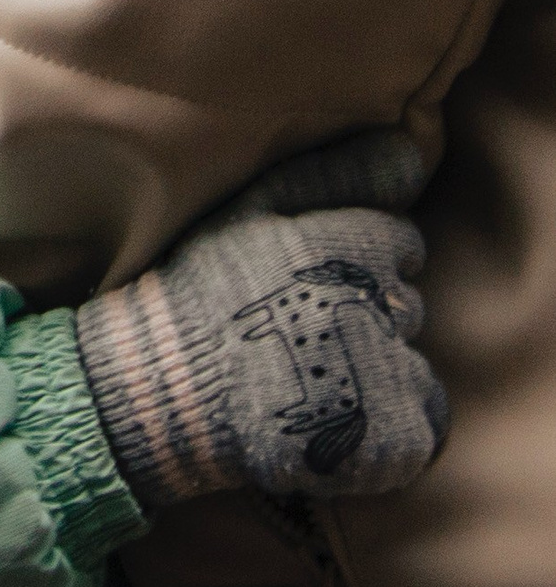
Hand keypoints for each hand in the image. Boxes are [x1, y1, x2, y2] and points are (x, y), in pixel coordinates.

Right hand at [74, 135, 446, 507]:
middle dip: (365, 313)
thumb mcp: (247, 211)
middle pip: (404, 302)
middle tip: (303, 333)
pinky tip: (334, 421)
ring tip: (310, 380)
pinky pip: (423, 425)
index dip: (357, 258)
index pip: (395, 240)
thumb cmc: (198, 291)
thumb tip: (409, 148)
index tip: (314, 280)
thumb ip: (330, 175)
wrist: (163, 392)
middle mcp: (369, 307)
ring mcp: (387, 377)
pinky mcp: (395, 438)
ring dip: (376, 371)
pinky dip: (390, 429)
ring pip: (412, 363)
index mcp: (338, 248)